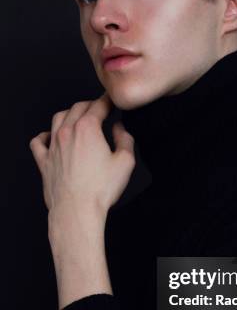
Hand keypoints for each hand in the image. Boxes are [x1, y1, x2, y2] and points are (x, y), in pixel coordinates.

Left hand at [29, 92, 135, 218]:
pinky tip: (50, 136)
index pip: (98, 106)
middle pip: (77, 108)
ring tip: (78, 117)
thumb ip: (125, 139)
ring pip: (58, 118)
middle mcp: (67, 133)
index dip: (107, 100)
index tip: (112, 100)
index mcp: (88, 129)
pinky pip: (38, 142)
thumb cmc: (100, 190)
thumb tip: (120, 129)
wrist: (76, 210)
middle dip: (90, 104)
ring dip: (70, 114)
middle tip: (99, 107)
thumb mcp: (125, 162)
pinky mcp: (44, 161)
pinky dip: (44, 135)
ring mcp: (53, 146)